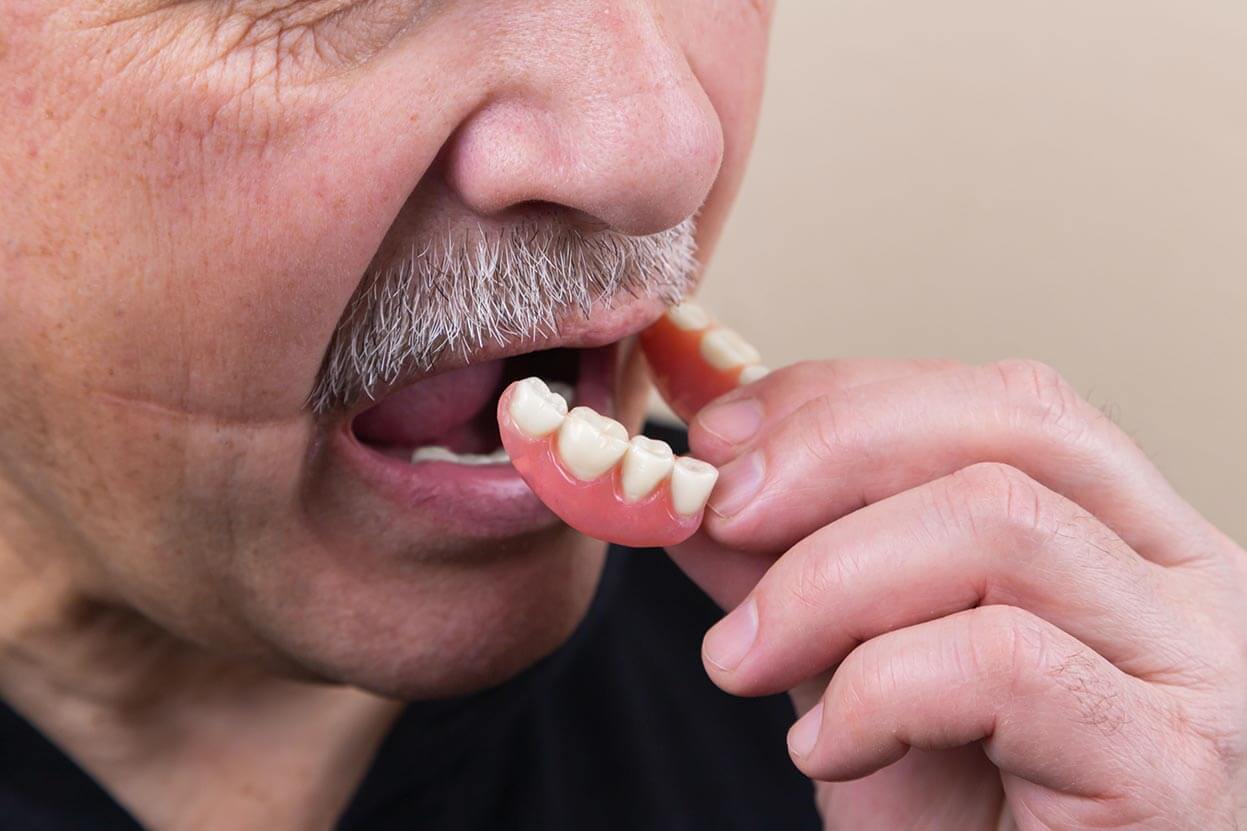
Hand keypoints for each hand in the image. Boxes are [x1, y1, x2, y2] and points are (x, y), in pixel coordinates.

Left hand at [669, 359, 1246, 828]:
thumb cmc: (973, 827)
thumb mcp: (868, 671)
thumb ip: (806, 573)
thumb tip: (705, 489)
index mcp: (1128, 540)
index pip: (999, 401)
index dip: (845, 399)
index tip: (724, 438)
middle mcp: (1189, 583)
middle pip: (1011, 425)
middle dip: (830, 449)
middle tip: (719, 512)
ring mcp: (1196, 669)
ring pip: (998, 525)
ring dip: (826, 579)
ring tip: (745, 658)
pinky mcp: (1170, 767)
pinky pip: (1000, 662)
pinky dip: (875, 689)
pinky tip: (826, 748)